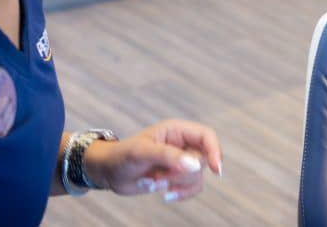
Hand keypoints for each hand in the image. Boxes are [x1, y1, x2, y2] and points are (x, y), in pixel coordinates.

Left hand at [84, 119, 222, 201]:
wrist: (109, 173)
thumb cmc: (123, 156)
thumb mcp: (142, 153)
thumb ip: (169, 156)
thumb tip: (196, 165)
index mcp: (177, 130)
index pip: (207, 136)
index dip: (215, 151)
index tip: (216, 169)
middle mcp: (182, 145)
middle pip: (202, 160)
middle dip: (180, 173)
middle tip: (159, 177)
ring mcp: (181, 162)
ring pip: (197, 176)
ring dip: (176, 184)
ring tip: (153, 182)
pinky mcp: (177, 177)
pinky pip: (192, 188)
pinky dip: (181, 194)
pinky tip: (165, 195)